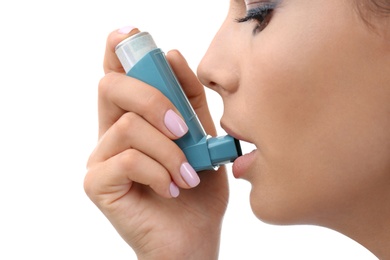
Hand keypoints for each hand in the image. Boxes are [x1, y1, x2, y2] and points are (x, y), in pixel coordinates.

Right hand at [84, 27, 227, 258]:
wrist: (193, 238)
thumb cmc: (197, 190)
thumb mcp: (201, 138)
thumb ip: (190, 100)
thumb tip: (172, 55)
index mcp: (133, 120)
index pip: (117, 75)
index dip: (119, 50)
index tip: (133, 34)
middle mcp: (110, 134)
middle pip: (111, 87)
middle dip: (154, 98)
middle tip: (184, 129)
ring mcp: (99, 158)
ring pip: (127, 126)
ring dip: (168, 149)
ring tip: (187, 174)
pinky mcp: (96, 183)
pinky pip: (125, 159)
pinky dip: (158, 171)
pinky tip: (172, 188)